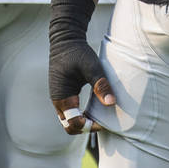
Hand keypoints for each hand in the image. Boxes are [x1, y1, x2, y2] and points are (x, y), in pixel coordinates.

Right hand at [48, 0, 113, 134]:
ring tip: (100, 117)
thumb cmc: (77, 52)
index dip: (90, 126)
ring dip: (83, 121)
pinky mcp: (62, 93)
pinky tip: (94, 108)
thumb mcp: (91, 67)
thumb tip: (111, 103)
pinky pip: (69, 111)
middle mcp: (57, 100)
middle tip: (102, 122)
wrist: (65, 39)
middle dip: (85, 128)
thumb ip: (100, 85)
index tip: (105, 122)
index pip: (74, 123)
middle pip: (68, 126)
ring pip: (68, 120)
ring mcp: (58, 97)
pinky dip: (80, 114)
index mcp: (62, 96)